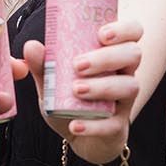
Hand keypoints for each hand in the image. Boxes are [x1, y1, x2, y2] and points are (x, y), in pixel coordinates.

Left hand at [23, 17, 143, 164]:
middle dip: (107, 57)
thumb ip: (43, 64)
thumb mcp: (53, 81)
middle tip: (78, 65)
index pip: (133, 32)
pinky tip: (75, 124)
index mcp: (112, 54)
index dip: (124, 29)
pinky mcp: (118, 126)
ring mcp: (124, 100)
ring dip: (102, 86)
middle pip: (133, 54)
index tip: (101, 34)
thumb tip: (31, 46)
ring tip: (76, 90)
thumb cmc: (70, 100)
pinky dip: (93, 125)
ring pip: (129, 86)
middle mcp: (124, 73)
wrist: (78, 136)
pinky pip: (113, 124)